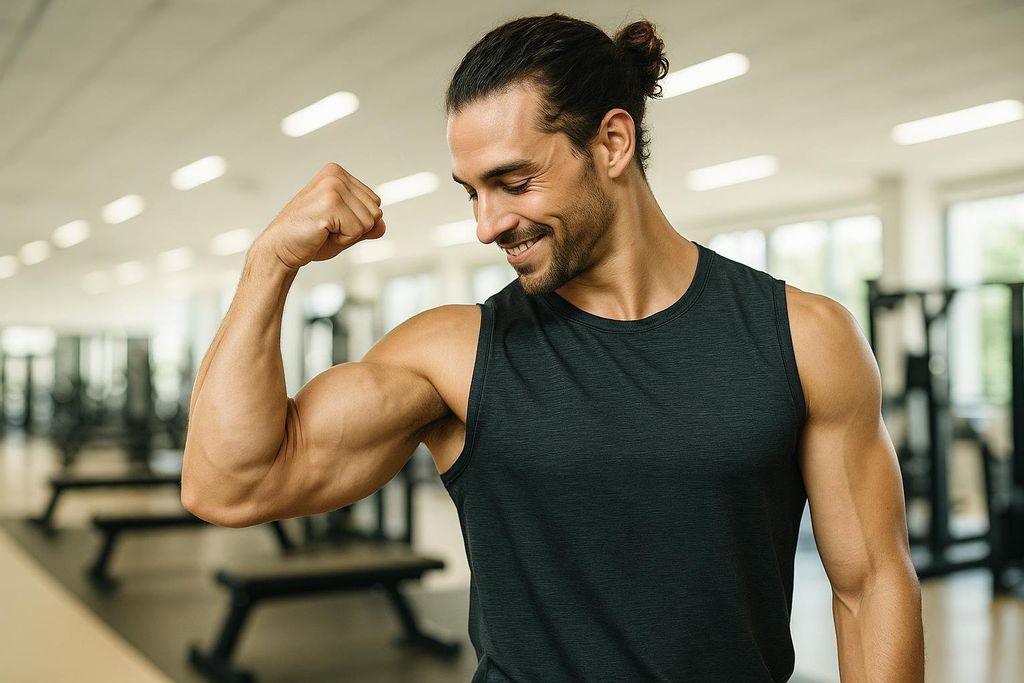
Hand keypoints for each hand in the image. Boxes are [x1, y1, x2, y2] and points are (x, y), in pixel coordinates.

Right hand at [261, 162, 385, 269]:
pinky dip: (343, 240)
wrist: (279, 249)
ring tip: (324, 230)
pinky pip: (358, 231)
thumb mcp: (345, 229)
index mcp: (338, 173)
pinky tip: (322, 233)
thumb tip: (382, 225)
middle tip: (327, 228)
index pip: (375, 202)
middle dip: (356, 228)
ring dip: (349, 235)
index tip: (331, 223)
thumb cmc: (309, 238)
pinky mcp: (330, 203)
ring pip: (369, 222)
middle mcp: (336, 175)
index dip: (357, 222)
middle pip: (375, 211)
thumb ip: (366, 225)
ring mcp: (332, 187)